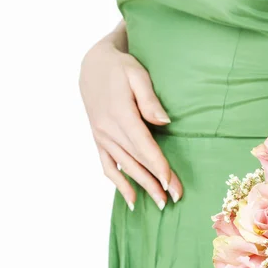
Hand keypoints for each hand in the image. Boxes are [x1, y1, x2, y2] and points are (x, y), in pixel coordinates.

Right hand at [79, 41, 181, 210]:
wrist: (92, 65)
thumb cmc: (120, 68)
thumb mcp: (137, 75)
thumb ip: (150, 100)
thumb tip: (164, 121)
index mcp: (120, 114)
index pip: (143, 146)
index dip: (158, 166)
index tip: (172, 182)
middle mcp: (108, 130)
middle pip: (137, 161)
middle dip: (156, 182)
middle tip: (175, 199)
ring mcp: (101, 137)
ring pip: (124, 167)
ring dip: (142, 187)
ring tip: (160, 203)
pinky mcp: (98, 140)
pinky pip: (107, 166)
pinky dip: (118, 184)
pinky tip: (131, 200)